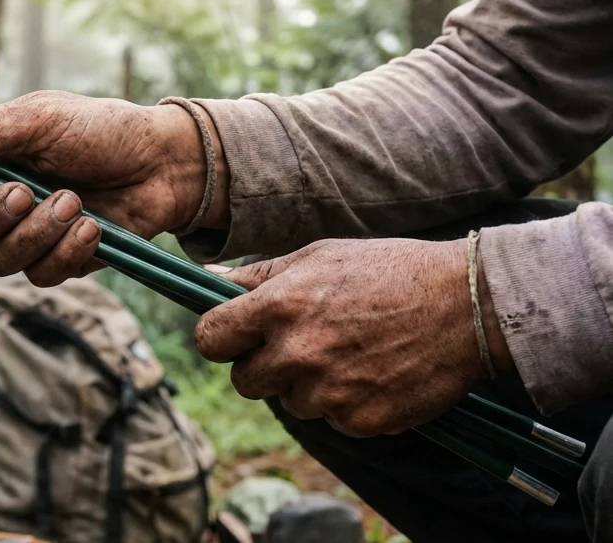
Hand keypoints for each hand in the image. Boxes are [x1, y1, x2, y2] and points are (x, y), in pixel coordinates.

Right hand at [0, 91, 228, 285]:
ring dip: (37, 233)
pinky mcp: (57, 262)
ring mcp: (25, 236)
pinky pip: (40, 275)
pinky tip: (93, 227)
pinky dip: (67, 252)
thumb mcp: (42, 120)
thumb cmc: (102, 132)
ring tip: (76, 202)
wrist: (162, 166)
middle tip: (25, 194)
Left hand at [195, 238, 511, 437]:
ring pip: (290, 402)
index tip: (236, 336)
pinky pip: (331, 420)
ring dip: (308, 385)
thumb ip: (259, 275)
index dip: (221, 338)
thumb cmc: (390, 270)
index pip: (211, 339)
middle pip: (244, 381)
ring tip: (349, 351)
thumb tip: (208, 277)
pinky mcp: (359, 421)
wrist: (469, 304)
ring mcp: (328, 393)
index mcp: (279, 306)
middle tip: (299, 345)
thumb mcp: (319, 256)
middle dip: (263, 366)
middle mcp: (297, 353)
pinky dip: (346, 402)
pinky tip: (373, 371)